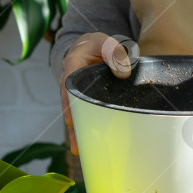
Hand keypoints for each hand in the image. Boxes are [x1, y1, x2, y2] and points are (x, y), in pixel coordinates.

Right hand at [60, 32, 132, 154]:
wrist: (94, 46)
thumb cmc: (100, 44)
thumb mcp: (106, 41)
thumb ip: (114, 53)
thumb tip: (123, 73)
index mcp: (73, 65)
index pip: (69, 85)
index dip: (70, 103)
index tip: (72, 120)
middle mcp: (71, 81)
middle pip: (69, 105)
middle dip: (73, 126)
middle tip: (77, 146)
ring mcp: (78, 92)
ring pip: (76, 113)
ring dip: (77, 132)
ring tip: (79, 151)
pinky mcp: (86, 99)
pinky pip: (84, 114)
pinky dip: (86, 127)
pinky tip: (89, 144)